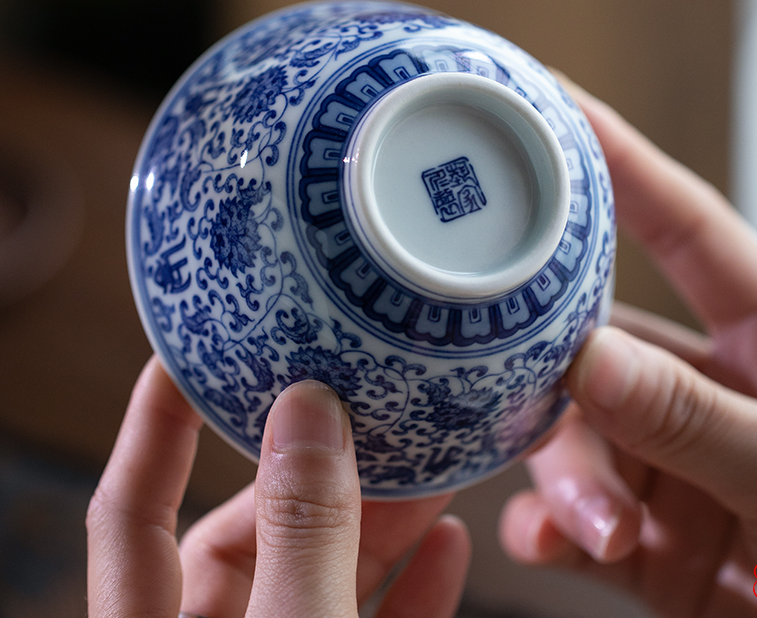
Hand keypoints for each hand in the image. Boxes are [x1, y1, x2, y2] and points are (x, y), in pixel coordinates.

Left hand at [87, 360, 469, 617]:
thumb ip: (300, 534)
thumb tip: (309, 410)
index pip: (134, 505)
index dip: (156, 419)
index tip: (194, 346)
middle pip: (253, 526)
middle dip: (314, 461)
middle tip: (359, 398)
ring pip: (323, 568)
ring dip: (378, 516)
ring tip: (421, 457)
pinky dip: (412, 585)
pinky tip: (448, 544)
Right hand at [500, 74, 756, 616]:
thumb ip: (700, 420)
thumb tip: (590, 361)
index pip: (683, 227)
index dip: (618, 160)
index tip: (546, 101)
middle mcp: (715, 389)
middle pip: (603, 343)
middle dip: (559, 367)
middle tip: (514, 376)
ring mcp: (677, 463)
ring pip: (581, 437)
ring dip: (570, 478)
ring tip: (594, 526)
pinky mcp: (652, 538)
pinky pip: (578, 518)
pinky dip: (553, 530)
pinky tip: (545, 544)